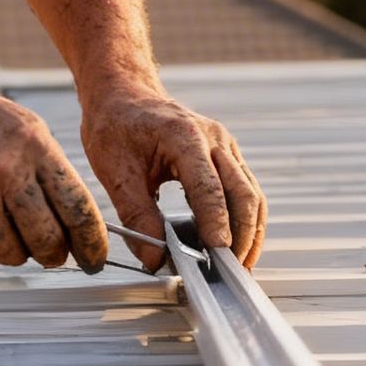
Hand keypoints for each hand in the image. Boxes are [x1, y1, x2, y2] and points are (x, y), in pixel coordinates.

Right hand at [0, 74, 109, 271]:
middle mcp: (3, 169)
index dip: (92, 244)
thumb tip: (77, 229)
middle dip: (53, 255)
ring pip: (9, 254)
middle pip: (46, 241)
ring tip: (6, 228)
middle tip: (50, 253)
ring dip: (14, 251)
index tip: (94, 259)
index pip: (77, 209)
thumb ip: (52, 174)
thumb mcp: (27, 130)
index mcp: (34, 146)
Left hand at [81, 90, 265, 270]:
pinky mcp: (226, 155)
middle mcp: (213, 138)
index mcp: (184, 136)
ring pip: (251, 193)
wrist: (123, 94)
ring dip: (250, 231)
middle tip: (231, 271)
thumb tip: (155, 258)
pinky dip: (246, 219)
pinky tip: (237, 244)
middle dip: (241, 235)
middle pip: (243, 193)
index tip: (216, 255)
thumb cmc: (115, 125)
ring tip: (239, 266)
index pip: (209, 188)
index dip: (216, 224)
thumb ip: (136, 215)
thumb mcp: (113, 170)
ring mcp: (224, 145)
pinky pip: (245, 190)